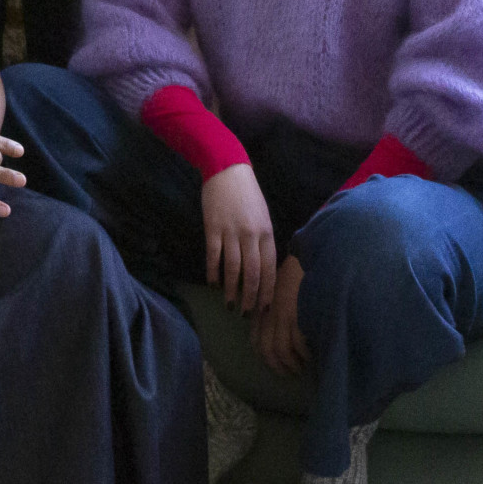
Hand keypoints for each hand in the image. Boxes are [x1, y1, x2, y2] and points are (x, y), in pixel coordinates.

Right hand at [201, 164, 277, 312]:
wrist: (227, 169)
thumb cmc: (247, 194)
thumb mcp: (263, 216)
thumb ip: (263, 240)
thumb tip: (262, 267)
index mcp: (266, 232)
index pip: (269, 269)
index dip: (266, 291)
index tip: (264, 308)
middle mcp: (251, 235)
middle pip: (253, 273)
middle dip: (250, 297)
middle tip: (246, 314)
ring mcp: (231, 232)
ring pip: (233, 269)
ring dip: (232, 290)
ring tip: (230, 305)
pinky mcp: (212, 228)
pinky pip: (214, 256)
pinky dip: (213, 272)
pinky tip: (213, 284)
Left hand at [251, 256, 308, 375]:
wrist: (304, 259)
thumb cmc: (294, 276)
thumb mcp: (278, 294)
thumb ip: (275, 312)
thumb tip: (280, 335)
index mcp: (262, 310)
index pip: (257, 342)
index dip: (266, 358)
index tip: (277, 366)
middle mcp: (268, 315)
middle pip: (268, 350)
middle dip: (279, 366)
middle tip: (291, 374)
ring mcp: (282, 315)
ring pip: (282, 350)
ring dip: (292, 363)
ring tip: (303, 367)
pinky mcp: (296, 314)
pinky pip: (298, 343)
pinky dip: (304, 353)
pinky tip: (312, 355)